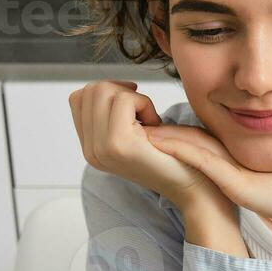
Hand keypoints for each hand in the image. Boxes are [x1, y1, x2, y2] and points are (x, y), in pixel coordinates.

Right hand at [68, 80, 220, 209]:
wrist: (192, 185)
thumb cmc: (173, 153)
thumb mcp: (133, 132)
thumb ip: (111, 114)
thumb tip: (109, 85)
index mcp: (91, 148)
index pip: (78, 98)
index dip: (108, 91)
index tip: (133, 105)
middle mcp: (91, 151)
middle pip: (90, 91)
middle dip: (120, 91)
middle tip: (144, 113)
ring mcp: (101, 148)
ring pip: (103, 91)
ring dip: (133, 97)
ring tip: (149, 120)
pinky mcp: (118, 143)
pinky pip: (123, 100)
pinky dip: (143, 103)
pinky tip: (156, 124)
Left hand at [143, 125, 271, 228]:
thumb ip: (259, 189)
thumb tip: (254, 193)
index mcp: (243, 162)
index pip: (204, 145)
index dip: (179, 138)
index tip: (157, 133)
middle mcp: (237, 159)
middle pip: (193, 140)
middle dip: (165, 132)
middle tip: (138, 122)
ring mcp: (237, 167)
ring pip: (192, 146)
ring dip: (164, 138)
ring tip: (137, 128)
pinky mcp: (238, 179)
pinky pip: (202, 161)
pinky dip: (179, 150)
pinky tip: (157, 144)